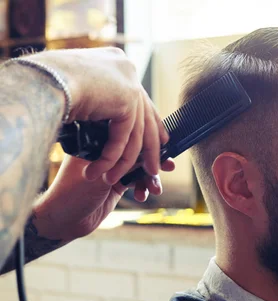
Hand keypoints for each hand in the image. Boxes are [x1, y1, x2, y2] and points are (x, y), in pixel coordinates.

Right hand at [26, 47, 167, 184]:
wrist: (37, 78)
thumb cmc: (44, 84)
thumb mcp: (76, 90)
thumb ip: (98, 100)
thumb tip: (106, 116)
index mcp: (118, 62)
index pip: (140, 98)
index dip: (150, 122)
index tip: (160, 141)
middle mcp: (127, 69)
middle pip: (145, 116)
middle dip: (150, 147)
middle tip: (153, 168)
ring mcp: (129, 83)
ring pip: (137, 133)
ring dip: (125, 162)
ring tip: (116, 180)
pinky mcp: (126, 100)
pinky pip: (123, 138)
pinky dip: (111, 159)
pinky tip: (102, 173)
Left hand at [31, 155, 175, 241]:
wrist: (64, 221)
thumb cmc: (72, 193)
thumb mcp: (102, 175)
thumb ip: (125, 163)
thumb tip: (149, 153)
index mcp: (95, 142)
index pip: (126, 134)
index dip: (145, 141)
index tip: (162, 146)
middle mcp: (105, 152)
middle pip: (136, 151)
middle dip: (153, 160)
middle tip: (168, 166)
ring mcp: (111, 168)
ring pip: (139, 167)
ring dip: (150, 178)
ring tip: (156, 188)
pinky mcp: (115, 183)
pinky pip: (136, 181)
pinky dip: (142, 188)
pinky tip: (143, 196)